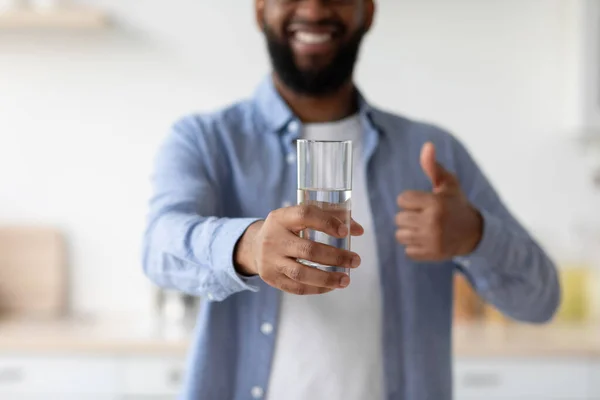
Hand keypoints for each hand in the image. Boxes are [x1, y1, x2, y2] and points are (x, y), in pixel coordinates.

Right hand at [234, 205, 363, 294]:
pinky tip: (331, 286)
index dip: (327, 222)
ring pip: (301, 273)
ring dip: (328, 278)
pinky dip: (317, 288)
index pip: (305, 215)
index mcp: (281, 218)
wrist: (254, 246)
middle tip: (355, 260)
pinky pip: (296, 287)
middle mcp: (273, 238)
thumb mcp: (299, 217)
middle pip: (307, 250)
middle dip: (336, 256)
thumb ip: (330, 217)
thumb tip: (358, 230)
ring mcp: (270, 260)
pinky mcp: (271, 278)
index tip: (345, 232)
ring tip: (346, 279)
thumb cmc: (287, 229)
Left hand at [395, 142, 482, 260]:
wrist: (474, 233)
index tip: (423, 202)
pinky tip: (427, 240)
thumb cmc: (455, 204)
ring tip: (424, 228)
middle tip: (424, 216)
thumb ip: (433, 167)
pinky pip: (407, 250)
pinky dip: (414, 246)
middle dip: (409, 215)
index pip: (402, 199)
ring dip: (409, 231)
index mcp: (435, 203)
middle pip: (399, 218)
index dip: (410, 200)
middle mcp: (433, 222)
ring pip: (400, 235)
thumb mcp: (448, 184)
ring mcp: (432, 240)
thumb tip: (427, 146)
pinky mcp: (431, 254)